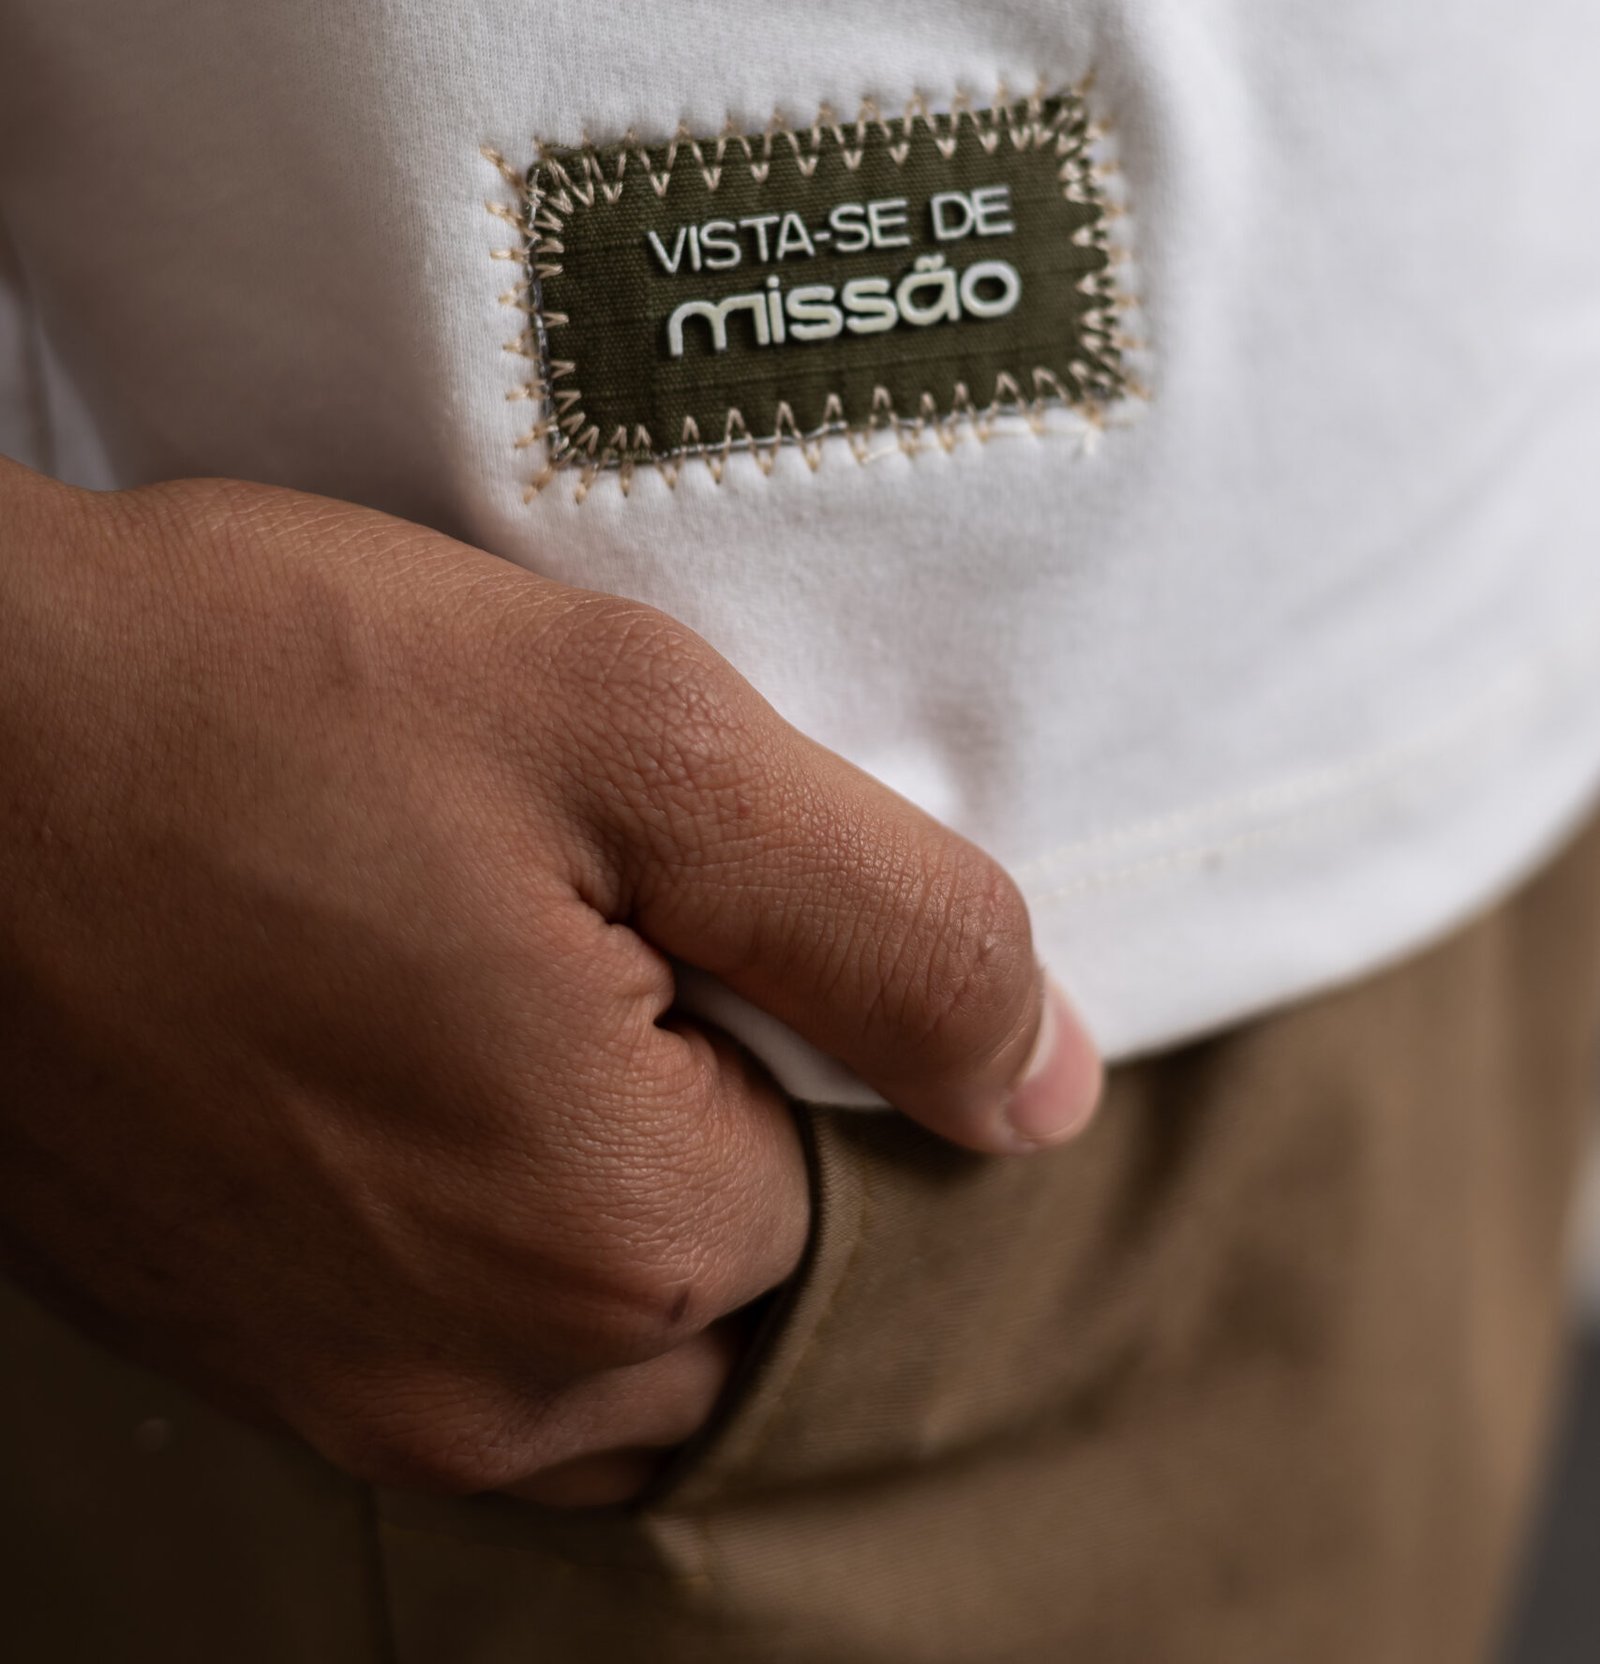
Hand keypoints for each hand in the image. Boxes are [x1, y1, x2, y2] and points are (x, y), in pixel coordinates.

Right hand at [0, 461, 1098, 1505]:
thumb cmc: (260, 696)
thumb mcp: (632, 735)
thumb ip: (883, 921)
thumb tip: (1043, 1084)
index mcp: (617, 1235)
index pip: (868, 1187)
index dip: (819, 1018)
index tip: (702, 886)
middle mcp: (479, 1372)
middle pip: (736, 1283)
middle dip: (724, 1116)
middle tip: (597, 912)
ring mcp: (334, 1377)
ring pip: (595, 1334)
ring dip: (598, 1181)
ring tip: (500, 972)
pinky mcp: (229, 1338)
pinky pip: (444, 1337)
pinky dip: (476, 1220)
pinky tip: (403, 1046)